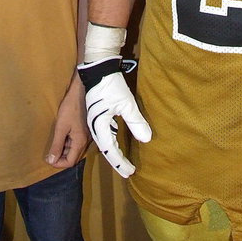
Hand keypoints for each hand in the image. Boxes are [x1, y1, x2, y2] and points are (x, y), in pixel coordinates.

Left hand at [45, 74, 90, 168]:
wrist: (82, 91)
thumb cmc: (70, 108)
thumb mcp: (61, 127)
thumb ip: (56, 145)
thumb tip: (51, 160)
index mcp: (80, 142)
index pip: (70, 162)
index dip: (59, 163)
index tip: (48, 159)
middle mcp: (86, 141)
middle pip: (74, 156)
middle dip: (61, 157)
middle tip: (50, 153)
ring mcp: (87, 134)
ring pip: (75, 148)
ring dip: (64, 149)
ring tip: (54, 144)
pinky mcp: (86, 128)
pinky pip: (77, 141)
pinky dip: (68, 142)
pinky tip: (62, 135)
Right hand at [78, 57, 151, 177]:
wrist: (98, 68)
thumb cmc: (111, 86)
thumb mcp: (127, 103)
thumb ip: (136, 122)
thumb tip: (147, 139)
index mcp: (99, 126)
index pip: (110, 150)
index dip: (120, 162)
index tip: (130, 172)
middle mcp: (94, 126)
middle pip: (106, 148)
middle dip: (117, 160)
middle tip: (128, 171)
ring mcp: (94, 120)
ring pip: (104, 141)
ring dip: (114, 151)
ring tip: (123, 160)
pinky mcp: (97, 114)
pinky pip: (105, 132)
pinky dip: (112, 141)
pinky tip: (119, 140)